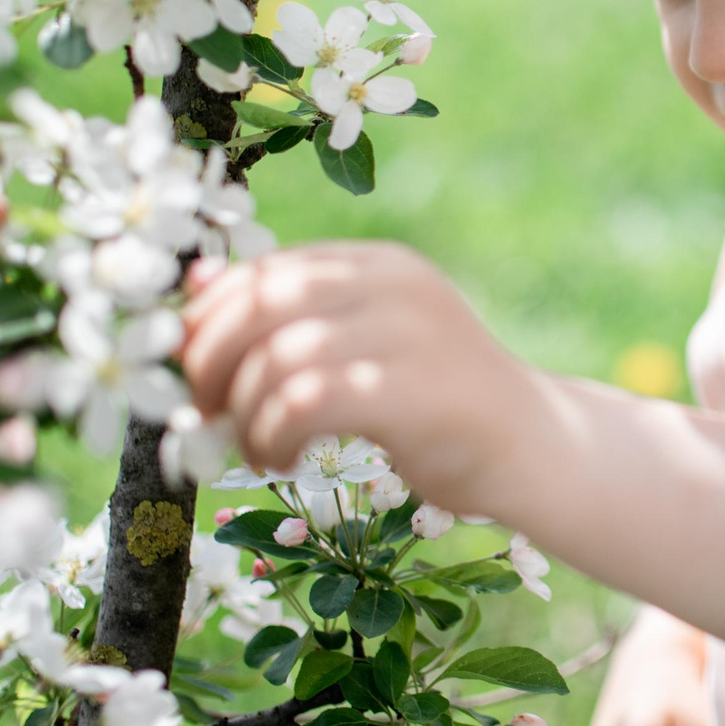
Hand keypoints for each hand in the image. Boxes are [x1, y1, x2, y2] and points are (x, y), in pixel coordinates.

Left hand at [180, 241, 537, 504]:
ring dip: (244, 414)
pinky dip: (272, 436)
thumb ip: (293, 317)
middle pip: (261, 302)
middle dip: (210, 360)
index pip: (266, 269)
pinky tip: (283, 461)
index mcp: (377, 264)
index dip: (209, 320)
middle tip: (205, 411)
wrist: (532, 447)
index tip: (194, 373)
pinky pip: (305, 402)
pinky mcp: (411, 391)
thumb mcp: (363, 343)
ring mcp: (407, 334)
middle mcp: (392, 285)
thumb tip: (192, 288)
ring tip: (256, 449)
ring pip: (277, 357)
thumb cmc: (435, 403)